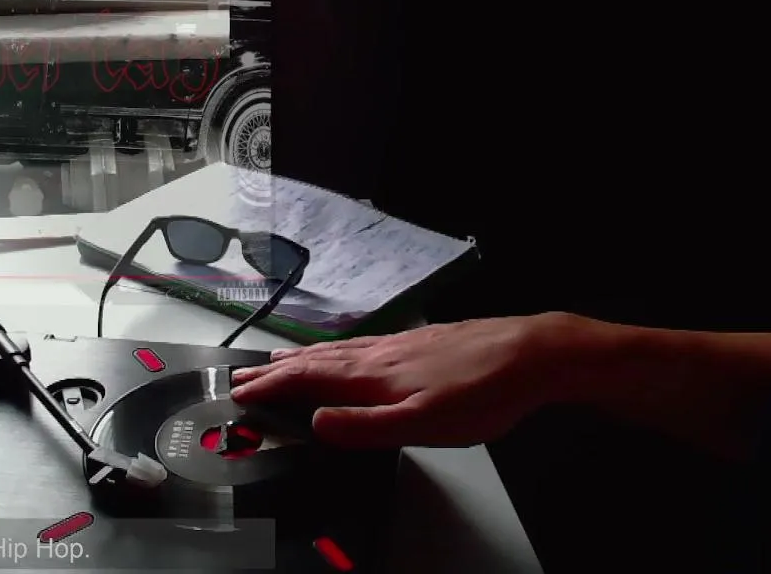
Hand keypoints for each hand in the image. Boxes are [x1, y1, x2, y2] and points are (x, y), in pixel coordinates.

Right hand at [229, 314, 569, 447]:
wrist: (531, 353)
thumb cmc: (483, 392)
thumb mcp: (423, 423)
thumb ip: (366, 427)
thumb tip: (316, 424)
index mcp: (374, 375)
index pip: (308, 379)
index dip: (271, 388)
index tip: (239, 392)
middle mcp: (381, 354)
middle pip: (317, 361)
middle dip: (277, 371)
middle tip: (244, 377)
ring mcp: (401, 345)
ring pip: (340, 351)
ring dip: (303, 359)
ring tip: (280, 362)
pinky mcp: (421, 342)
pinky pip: (362, 345)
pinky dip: (337, 350)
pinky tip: (347, 352)